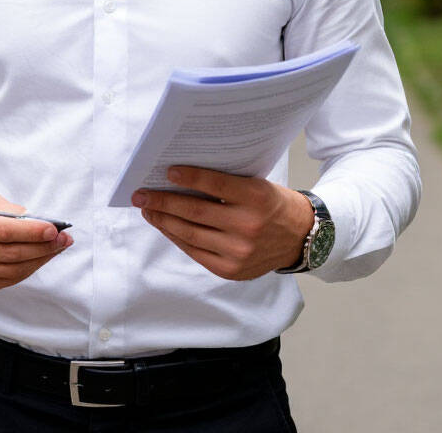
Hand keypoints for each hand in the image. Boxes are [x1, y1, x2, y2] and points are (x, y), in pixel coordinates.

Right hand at [0, 191, 72, 291]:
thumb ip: (8, 209)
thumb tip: (35, 219)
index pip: (4, 231)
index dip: (31, 231)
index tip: (53, 229)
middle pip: (11, 253)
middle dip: (42, 246)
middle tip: (63, 238)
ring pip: (13, 270)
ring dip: (40, 260)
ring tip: (57, 248)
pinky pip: (8, 280)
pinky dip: (28, 269)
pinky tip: (40, 258)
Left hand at [132, 167, 313, 280]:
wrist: (301, 237)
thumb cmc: (272, 204)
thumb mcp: (256, 184)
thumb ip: (225, 183)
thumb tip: (182, 178)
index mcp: (256, 197)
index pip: (215, 184)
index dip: (189, 178)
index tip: (167, 171)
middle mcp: (248, 226)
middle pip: (195, 212)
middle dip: (163, 202)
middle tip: (140, 194)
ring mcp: (239, 252)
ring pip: (191, 234)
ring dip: (164, 221)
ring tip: (147, 210)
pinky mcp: (232, 270)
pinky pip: (196, 252)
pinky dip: (177, 238)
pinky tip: (165, 226)